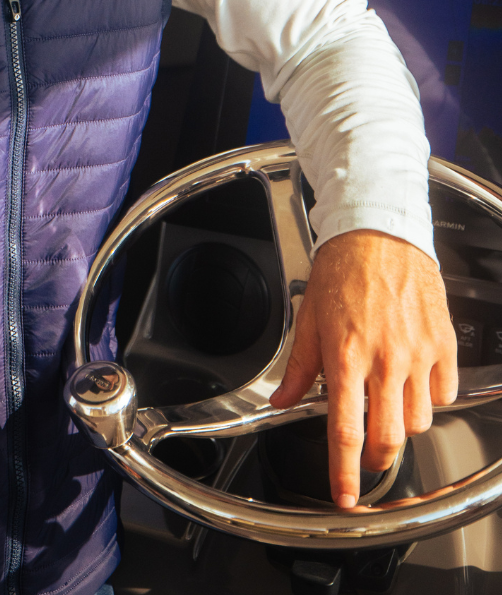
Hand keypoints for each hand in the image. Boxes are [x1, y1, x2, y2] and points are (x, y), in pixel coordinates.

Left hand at [269, 229, 457, 507]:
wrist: (379, 232)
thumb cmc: (342, 269)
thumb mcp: (309, 318)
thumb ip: (299, 368)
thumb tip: (282, 400)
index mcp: (346, 356)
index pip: (346, 431)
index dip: (344, 472)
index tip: (343, 495)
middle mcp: (385, 360)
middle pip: (389, 438)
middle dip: (376, 458)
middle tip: (366, 452)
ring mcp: (419, 354)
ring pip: (419, 421)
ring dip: (401, 423)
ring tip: (386, 403)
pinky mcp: (443, 344)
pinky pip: (443, 393)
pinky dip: (429, 398)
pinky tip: (412, 381)